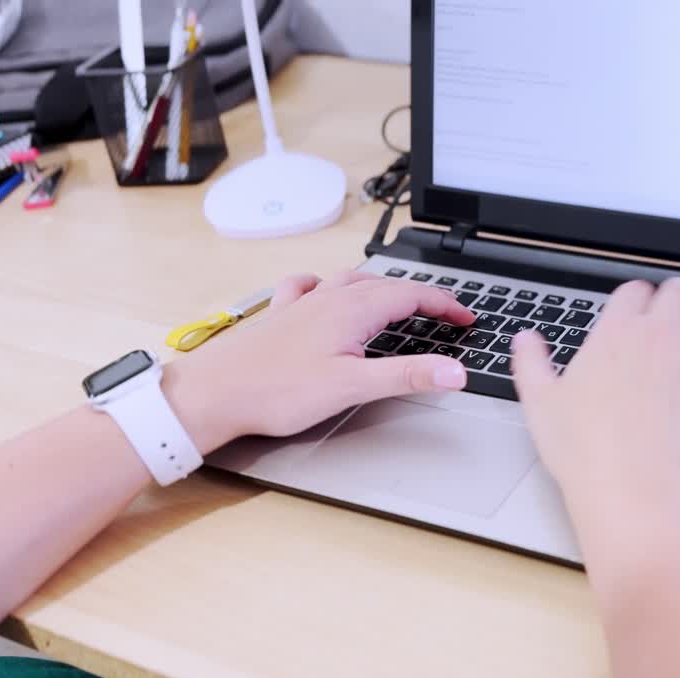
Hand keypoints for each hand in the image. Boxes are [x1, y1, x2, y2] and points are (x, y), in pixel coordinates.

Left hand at [163, 271, 474, 452]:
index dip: (445, 305)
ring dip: (382, 287)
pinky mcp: (280, 317)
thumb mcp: (352, 387)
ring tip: (400, 298)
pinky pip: (309, 287)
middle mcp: (328, 299)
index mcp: (351, 310)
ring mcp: (302, 304)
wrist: (212, 394)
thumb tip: (455, 371)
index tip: (467, 317)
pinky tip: (322, 289)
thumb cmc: (274, 392)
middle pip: (386, 285)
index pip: (412, 295)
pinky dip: (327, 284)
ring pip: (351, 282)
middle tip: (446, 313)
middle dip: (422, 296)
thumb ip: (407, 376)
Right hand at [511, 278, 679, 511]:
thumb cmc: (586, 451)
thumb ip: (532, 364)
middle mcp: (658, 333)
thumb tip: (526, 340)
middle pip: (679, 291)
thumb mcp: (541, 404)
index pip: (634, 291)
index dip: (639, 300)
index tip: (640, 315)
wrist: (631, 485)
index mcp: (614, 333)